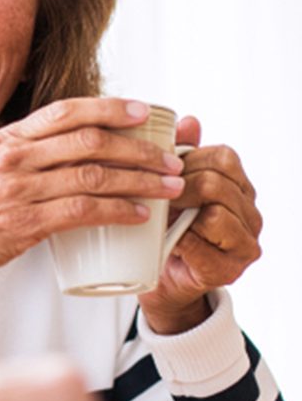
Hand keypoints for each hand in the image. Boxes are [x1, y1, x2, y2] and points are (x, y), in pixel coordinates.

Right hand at [0, 98, 185, 288]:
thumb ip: (16, 159)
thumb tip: (56, 155)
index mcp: (4, 141)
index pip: (65, 112)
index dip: (110, 108)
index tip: (144, 111)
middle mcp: (13, 158)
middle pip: (90, 139)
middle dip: (140, 147)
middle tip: (171, 157)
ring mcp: (19, 190)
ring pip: (95, 174)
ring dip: (140, 180)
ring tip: (170, 186)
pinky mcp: (24, 224)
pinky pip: (83, 211)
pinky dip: (118, 211)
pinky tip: (139, 215)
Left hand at [138, 115, 262, 333]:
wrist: (159, 281)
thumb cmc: (163, 229)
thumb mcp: (167, 188)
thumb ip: (178, 155)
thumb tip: (188, 120)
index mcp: (238, 186)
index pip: (223, 157)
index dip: (187, 159)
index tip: (156, 169)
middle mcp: (250, 212)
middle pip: (218, 181)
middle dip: (180, 184)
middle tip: (151, 193)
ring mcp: (246, 242)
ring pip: (217, 211)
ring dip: (181, 211)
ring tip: (157, 214)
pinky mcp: (231, 268)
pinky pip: (207, 243)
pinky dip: (183, 238)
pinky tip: (167, 239)